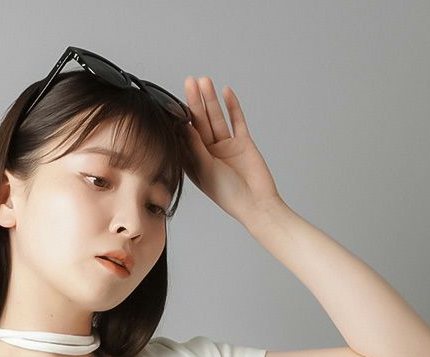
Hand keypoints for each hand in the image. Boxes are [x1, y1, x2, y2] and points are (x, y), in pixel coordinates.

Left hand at [180, 76, 282, 221]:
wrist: (257, 203)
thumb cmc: (229, 194)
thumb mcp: (206, 170)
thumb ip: (195, 148)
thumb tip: (184, 126)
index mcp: (196, 163)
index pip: (186, 136)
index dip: (180, 119)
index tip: (172, 102)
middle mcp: (209, 153)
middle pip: (200, 123)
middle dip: (195, 103)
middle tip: (189, 82)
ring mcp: (226, 147)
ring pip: (217, 119)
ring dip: (211, 101)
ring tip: (205, 81)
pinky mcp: (243, 143)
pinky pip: (237, 121)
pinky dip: (232, 107)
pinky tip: (226, 92)